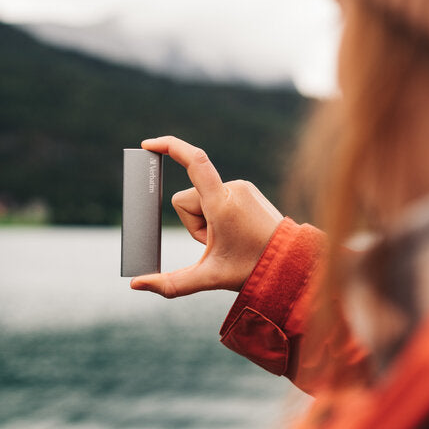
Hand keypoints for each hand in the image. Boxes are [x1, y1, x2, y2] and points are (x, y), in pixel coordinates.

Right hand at [130, 136, 283, 297]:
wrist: (290, 263)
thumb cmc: (251, 269)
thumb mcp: (209, 278)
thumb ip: (171, 284)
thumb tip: (137, 284)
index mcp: (221, 203)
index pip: (194, 162)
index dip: (169, 147)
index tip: (148, 144)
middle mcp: (232, 188)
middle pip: (188, 199)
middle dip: (193, 223)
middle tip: (217, 244)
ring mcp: (241, 187)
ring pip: (202, 200)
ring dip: (206, 221)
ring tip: (229, 239)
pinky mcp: (247, 189)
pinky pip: (218, 197)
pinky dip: (218, 215)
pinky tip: (235, 231)